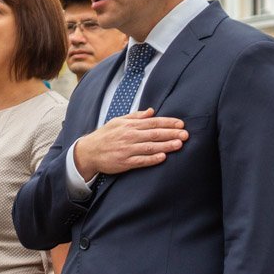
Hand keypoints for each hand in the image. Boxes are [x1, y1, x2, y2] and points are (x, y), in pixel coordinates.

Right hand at [72, 109, 187, 179]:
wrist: (88, 152)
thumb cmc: (104, 136)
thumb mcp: (117, 121)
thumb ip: (135, 116)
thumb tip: (151, 111)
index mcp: (129, 125)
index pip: (153, 122)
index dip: (168, 123)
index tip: (181, 124)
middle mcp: (129, 136)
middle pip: (154, 134)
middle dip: (171, 133)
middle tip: (186, 134)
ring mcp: (127, 150)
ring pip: (150, 147)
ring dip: (166, 145)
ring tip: (179, 144)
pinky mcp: (124, 162)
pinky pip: (141, 160)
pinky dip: (152, 159)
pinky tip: (163, 157)